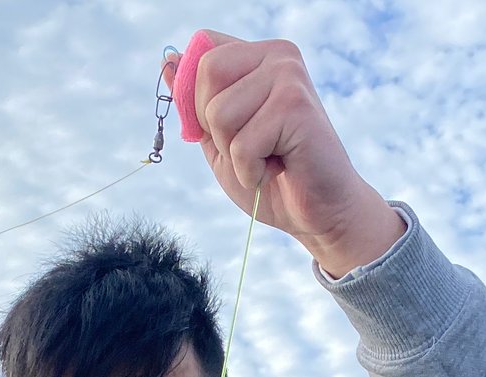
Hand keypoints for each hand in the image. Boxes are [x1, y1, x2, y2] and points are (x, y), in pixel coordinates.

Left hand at [166, 32, 404, 276]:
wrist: (318, 212)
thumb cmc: (272, 176)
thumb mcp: (220, 138)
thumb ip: (195, 103)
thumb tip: (168, 61)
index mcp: (259, 55)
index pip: (202, 55)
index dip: (199, 101)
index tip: (228, 130)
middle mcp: (277, 54)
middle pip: (206, 76)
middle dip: (214, 128)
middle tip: (250, 147)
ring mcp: (288, 75)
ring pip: (220, 114)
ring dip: (234, 154)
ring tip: (266, 158)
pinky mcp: (295, 105)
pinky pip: (242, 144)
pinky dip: (252, 171)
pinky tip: (278, 169)